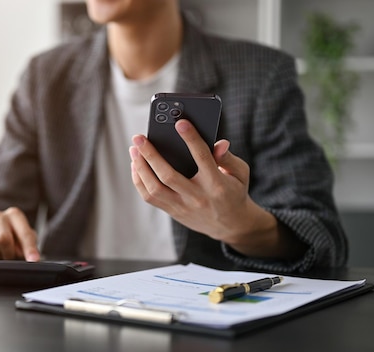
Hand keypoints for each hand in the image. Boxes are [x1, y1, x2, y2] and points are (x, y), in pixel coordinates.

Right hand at [0, 207, 40, 261]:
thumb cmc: (10, 238)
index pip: (24, 233)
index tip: (34, 261)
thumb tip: (29, 259)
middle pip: (3, 238)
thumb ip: (28, 246)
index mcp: (14, 216)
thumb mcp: (23, 239)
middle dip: (8, 254)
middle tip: (10, 260)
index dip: (29, 249)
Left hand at [129, 119, 278, 253]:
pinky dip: (139, 181)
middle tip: (138, 137)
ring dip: (140, 168)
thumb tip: (219, 142)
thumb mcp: (239, 173)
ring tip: (134, 150)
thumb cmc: (234, 192)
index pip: (202, 157)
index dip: (191, 138)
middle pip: (168, 175)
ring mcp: (183, 206)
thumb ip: (228, 157)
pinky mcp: (173, 212)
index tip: (180, 123)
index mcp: (216, 184)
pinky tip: (136, 166)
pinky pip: (150, 198)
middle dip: (150, 154)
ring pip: (154, 188)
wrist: (231, 225)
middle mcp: (197, 197)